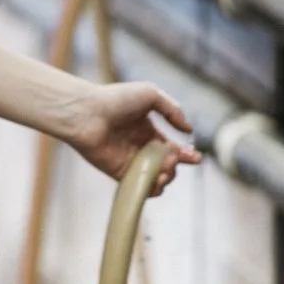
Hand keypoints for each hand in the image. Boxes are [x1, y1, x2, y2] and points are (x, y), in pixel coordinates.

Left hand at [65, 82, 200, 195]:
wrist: (87, 113)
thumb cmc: (116, 99)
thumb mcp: (151, 95)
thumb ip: (173, 110)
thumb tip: (189, 130)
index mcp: (148, 130)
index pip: (172, 147)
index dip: (186, 154)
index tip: (196, 158)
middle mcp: (140, 148)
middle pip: (167, 166)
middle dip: (176, 165)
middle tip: (172, 159)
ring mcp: (130, 161)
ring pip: (157, 178)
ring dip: (167, 178)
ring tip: (165, 169)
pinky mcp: (119, 173)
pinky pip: (141, 187)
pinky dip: (153, 188)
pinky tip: (157, 180)